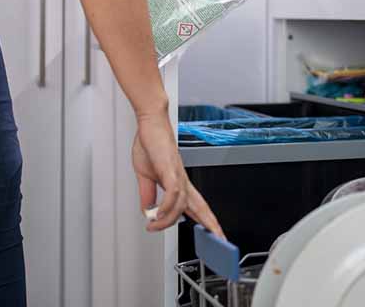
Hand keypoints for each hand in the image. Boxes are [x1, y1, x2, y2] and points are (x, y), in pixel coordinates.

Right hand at [131, 111, 223, 238]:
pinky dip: (167, 205)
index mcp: (179, 184)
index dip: (206, 222)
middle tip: (219, 240)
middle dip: (210, 225)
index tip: (214, 236)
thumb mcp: (145, 176)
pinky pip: (173, 192)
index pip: (197, 207)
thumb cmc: (150, 145)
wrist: (150, 124)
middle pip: (201, 207)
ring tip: (153, 225)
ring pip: (181, 204)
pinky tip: (158, 213)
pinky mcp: (169, 169)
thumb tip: (148, 211)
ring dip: (167, 219)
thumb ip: (147, 195)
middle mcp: (183, 181)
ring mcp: (178, 175)